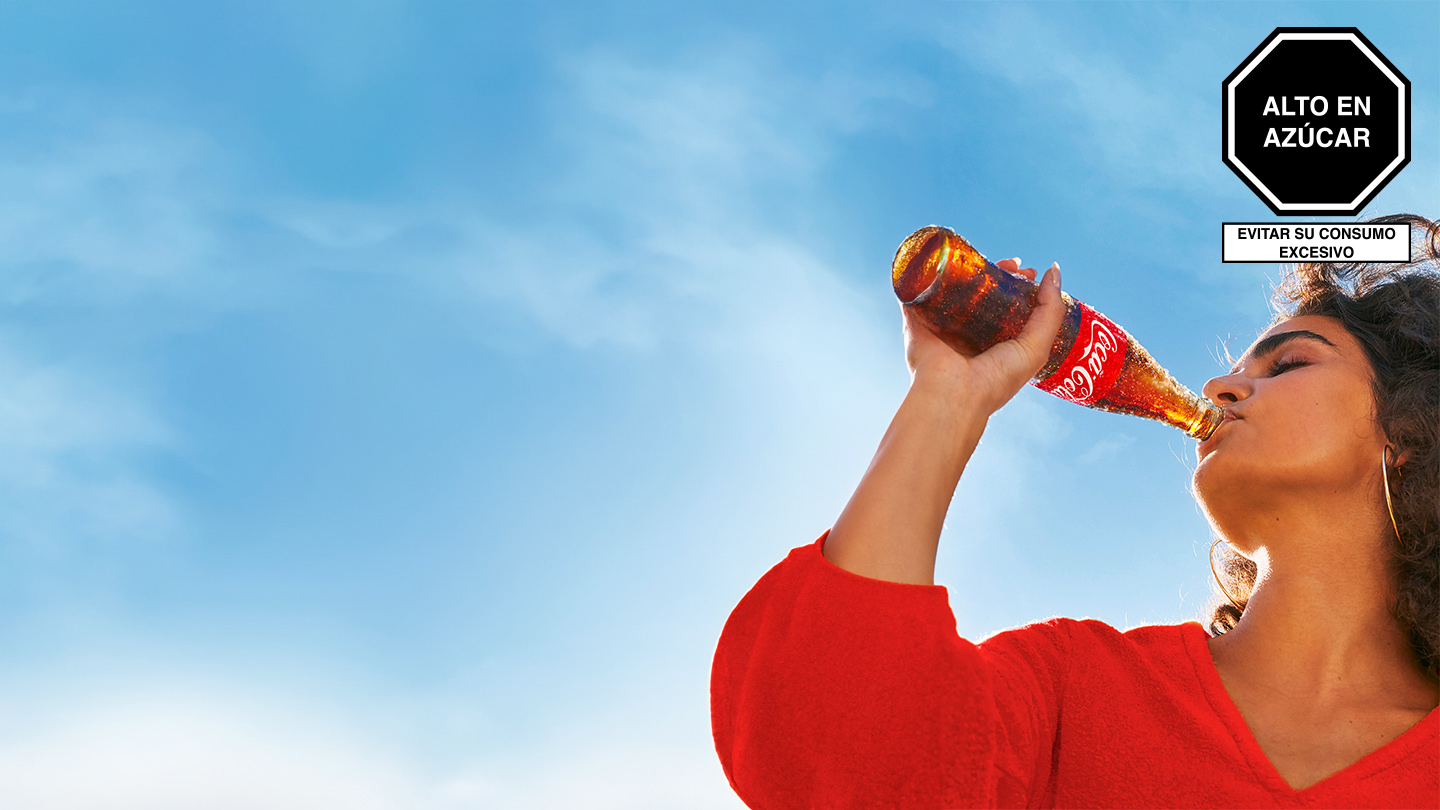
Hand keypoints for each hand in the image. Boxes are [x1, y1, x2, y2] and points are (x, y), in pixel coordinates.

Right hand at [902, 258, 1065, 414]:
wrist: (954, 395)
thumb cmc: (996, 379)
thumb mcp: (1037, 347)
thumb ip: (1050, 310)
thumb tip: (1053, 270)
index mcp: (994, 343)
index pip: (1007, 306)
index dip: (1019, 286)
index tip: (1028, 272)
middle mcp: (968, 334)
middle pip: (982, 293)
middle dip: (997, 274)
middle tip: (1011, 264)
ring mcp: (941, 325)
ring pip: (953, 287)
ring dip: (965, 269)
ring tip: (982, 258)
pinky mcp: (915, 320)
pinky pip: (916, 289)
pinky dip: (922, 271)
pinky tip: (936, 254)